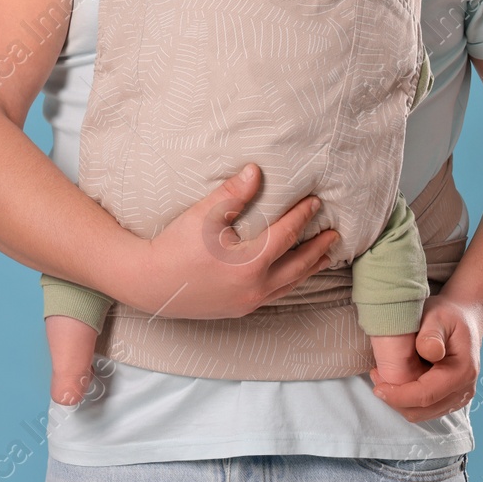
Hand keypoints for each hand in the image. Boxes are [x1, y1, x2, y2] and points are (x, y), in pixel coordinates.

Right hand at [124, 163, 338, 319]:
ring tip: (324, 258)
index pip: (286, 234)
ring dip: (308, 269)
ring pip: (288, 285)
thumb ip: (233, 194)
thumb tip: (256, 171)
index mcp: (250, 263)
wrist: (148, 282)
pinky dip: (288, 283)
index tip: (316, 202)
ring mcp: (247, 302)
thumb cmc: (175, 246)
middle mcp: (254, 287)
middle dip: (317, 248)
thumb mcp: (203, 215)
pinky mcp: (237, 310)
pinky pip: (273, 296)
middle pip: (297, 265)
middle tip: (335, 235)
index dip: (302, 216)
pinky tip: (290, 277)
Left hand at [368, 293, 482, 421]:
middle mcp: (463, 390)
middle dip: (395, 399)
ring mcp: (457, 397)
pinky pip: (424, 408)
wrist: (464, 320)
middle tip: (376, 375)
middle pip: (422, 410)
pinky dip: (407, 399)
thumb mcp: (438, 316)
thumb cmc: (449, 316)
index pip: (426, 395)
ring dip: (399, 400)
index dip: (399, 396)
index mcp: (462, 372)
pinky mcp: (449, 399)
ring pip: (421, 413)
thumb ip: (432, 334)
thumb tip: (429, 352)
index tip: (377, 387)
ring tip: (383, 376)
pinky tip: (397, 379)